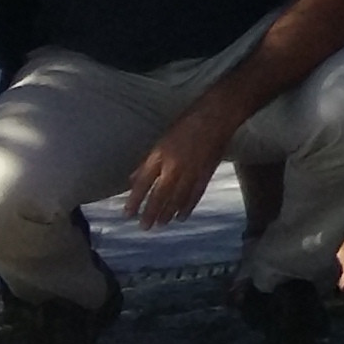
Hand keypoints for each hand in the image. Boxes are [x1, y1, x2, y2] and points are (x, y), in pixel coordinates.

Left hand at [123, 103, 238, 227]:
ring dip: (168, 213)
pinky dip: (188, 207)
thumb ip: (148, 161)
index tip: (128, 213)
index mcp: (160, 155)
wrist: (216, 117)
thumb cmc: (186, 123)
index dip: (135, 199)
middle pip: (159, 195)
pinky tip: (182, 216)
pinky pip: (195, 195)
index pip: (144, 182)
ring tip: (161, 224)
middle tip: (144, 227)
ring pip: (177, 198)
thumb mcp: (161, 140)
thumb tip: (133, 179)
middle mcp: (174, 166)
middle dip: (151, 212)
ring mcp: (191, 171)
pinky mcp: (206, 174)